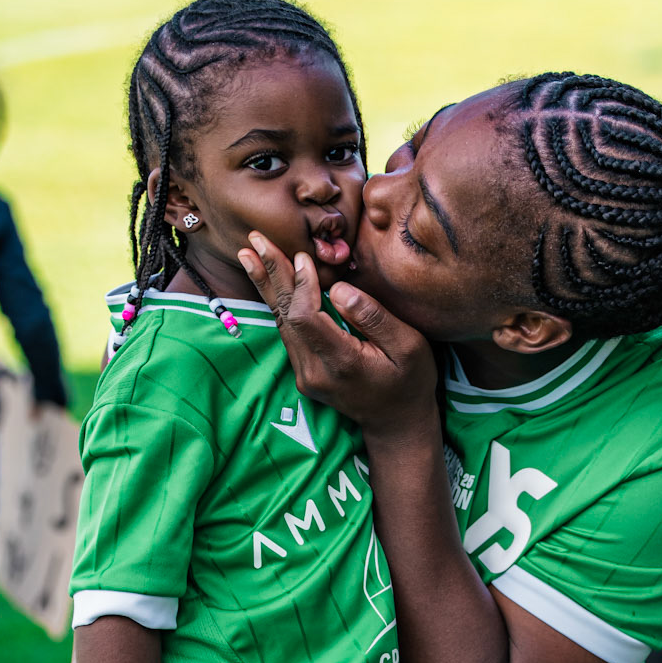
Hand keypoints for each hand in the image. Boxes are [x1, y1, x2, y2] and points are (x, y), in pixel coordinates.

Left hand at [237, 234, 436, 440]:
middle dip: (272, 274)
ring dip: (268, 285)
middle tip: (256, 239)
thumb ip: (374, 317)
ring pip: (281, 322)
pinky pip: (287, 331)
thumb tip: (337, 288)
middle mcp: (314, 372)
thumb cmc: (411, 382)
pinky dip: (278, 301)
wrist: (398, 424)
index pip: (306, 317)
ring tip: (250, 253)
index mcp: (341, 363)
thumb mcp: (409, 347)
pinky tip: (268, 280)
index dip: (301, 284)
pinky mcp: (304, 372)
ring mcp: (306, 374)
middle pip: (285, 316)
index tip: (304, 256)